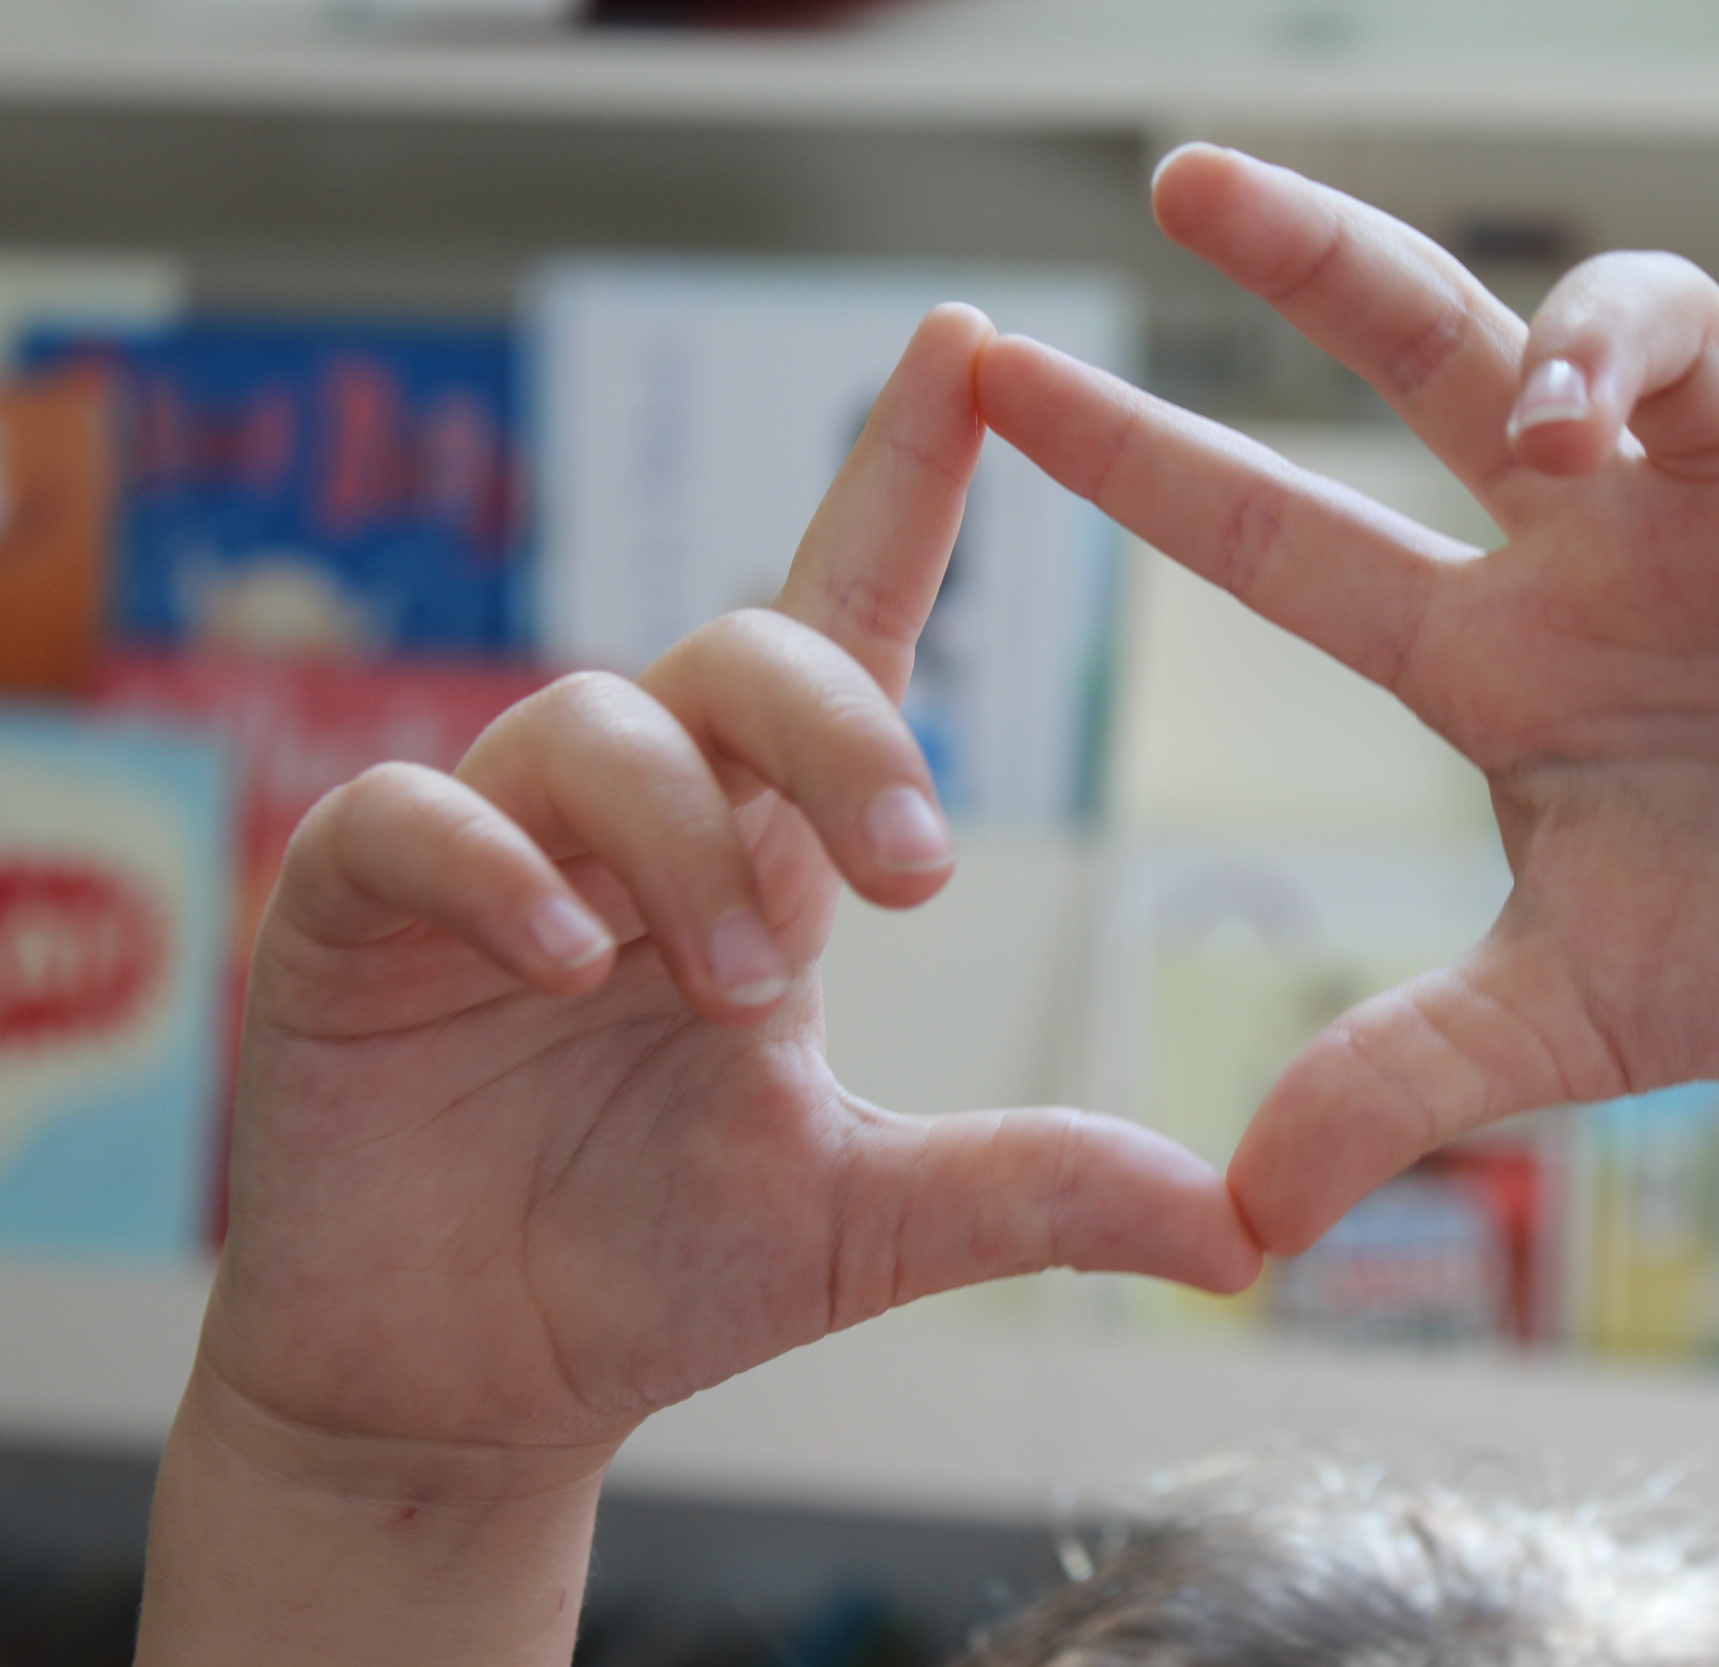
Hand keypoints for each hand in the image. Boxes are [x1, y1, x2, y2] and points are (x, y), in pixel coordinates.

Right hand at [201, 304, 1258, 1466]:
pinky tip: (565, 961)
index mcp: (765, 850)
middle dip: (838, 735)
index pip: (841, 625)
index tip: (972, 345)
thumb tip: (1241, 1238)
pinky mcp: (349, 911)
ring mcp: (488, 850)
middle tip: (911, 873)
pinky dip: (490, 867)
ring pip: (590, 719)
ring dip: (682, 838)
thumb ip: (1035, 1192)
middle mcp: (636, 817)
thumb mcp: (871, 1223)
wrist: (461, 1391)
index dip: (902, 480)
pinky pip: (403, 811)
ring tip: (732, 986)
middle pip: (742, 654)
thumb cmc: (657, 1270)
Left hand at [976, 146, 1718, 1252]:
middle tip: (1181, 177)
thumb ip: (1402, 1081)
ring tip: (1564, 419)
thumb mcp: (1556, 1025)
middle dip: (1315, 256)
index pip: (1283, 537)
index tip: (995, 374)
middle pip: (1440, 347)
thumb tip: (1238, 1220)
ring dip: (1608, 339)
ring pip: (1672, 330)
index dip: (1138, 460)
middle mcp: (1599, 549)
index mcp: (1489, 653)